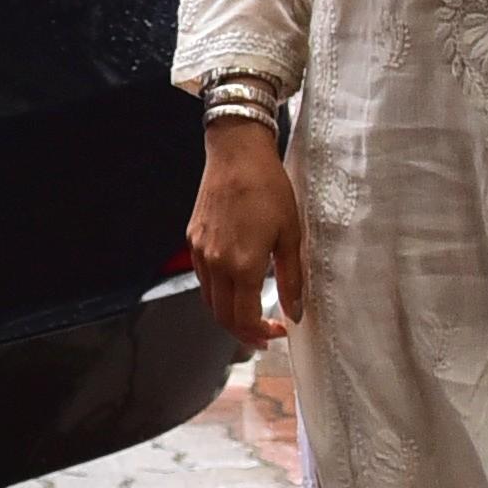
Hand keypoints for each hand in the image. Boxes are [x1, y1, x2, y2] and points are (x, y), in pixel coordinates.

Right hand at [187, 116, 302, 350]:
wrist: (237, 153)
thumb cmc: (268, 187)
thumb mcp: (291, 234)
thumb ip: (292, 278)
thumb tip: (295, 311)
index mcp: (242, 265)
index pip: (245, 318)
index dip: (261, 333)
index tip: (278, 332)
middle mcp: (216, 264)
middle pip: (222, 316)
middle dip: (243, 332)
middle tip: (263, 334)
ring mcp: (200, 252)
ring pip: (209, 300)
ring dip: (228, 314)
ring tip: (250, 314)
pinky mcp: (193, 239)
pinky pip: (203, 278)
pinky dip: (217, 292)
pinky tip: (235, 286)